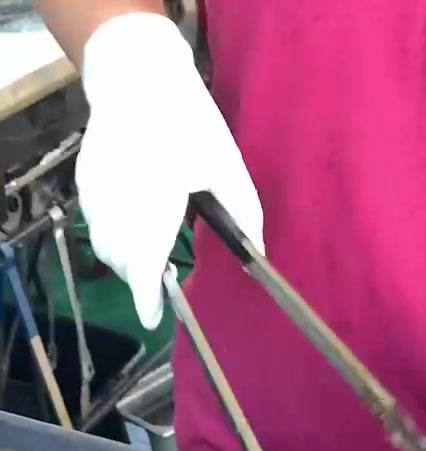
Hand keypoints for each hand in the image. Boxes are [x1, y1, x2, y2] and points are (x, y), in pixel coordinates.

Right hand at [77, 13, 263, 329]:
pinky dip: (113, 234)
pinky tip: (133, 222)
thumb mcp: (227, 166)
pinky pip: (96, 223)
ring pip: (105, 245)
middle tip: (163, 278)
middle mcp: (119, 199)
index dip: (146, 296)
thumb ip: (244, 214)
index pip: (143, 261)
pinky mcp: (85, 181)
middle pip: (123, 260)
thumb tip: (258, 255)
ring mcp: (97, 190)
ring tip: (150, 251)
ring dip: (127, 259)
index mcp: (156, 198)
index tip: (154, 317)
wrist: (137, 75)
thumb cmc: (188, 120)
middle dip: (141, 277)